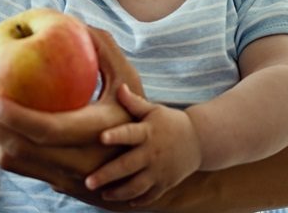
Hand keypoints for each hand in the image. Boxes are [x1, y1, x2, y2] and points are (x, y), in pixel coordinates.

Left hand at [0, 27, 144, 199]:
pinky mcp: (54, 182)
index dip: (15, 116)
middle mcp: (79, 163)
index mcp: (97, 135)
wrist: (147, 168)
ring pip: (14, 162)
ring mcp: (65, 177)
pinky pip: (17, 165)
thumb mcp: (128, 82)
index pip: (48, 130)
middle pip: (20, 150)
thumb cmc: (136, 114)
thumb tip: (74, 21)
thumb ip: (105, 50)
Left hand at [87, 84, 201, 205]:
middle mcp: (152, 153)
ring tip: (103, 194)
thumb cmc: (169, 122)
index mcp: (147, 132)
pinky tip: (124, 201)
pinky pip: (151, 196)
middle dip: (107, 175)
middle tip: (88, 182)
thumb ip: (134, 103)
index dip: (116, 135)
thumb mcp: (154, 110)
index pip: (130, 133)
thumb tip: (119, 87)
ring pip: (137, 186)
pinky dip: (138, 201)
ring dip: (119, 192)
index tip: (101, 137)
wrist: (199, 141)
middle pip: (128, 166)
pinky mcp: (166, 183)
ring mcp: (160, 171)